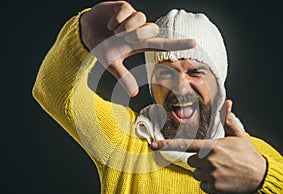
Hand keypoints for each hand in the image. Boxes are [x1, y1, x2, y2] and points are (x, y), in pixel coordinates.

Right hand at [80, 1, 195, 96]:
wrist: (86, 31)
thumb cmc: (102, 47)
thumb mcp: (111, 64)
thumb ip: (123, 76)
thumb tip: (134, 94)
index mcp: (139, 44)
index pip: (162, 44)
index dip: (178, 44)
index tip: (194, 43)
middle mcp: (139, 31)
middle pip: (152, 30)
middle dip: (136, 35)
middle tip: (121, 38)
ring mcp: (132, 18)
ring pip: (141, 18)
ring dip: (126, 27)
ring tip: (114, 31)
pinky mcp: (124, 7)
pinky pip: (127, 10)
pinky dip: (117, 19)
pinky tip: (110, 23)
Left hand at [150, 100, 266, 193]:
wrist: (260, 176)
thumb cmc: (248, 155)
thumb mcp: (238, 135)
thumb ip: (228, 120)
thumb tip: (228, 103)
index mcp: (211, 146)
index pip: (184, 144)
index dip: (166, 144)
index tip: (152, 145)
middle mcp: (207, 160)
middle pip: (191, 160)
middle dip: (200, 160)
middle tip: (217, 160)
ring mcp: (210, 175)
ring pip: (196, 173)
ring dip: (205, 172)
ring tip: (221, 169)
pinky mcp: (213, 187)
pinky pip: (203, 185)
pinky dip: (210, 183)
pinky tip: (222, 178)